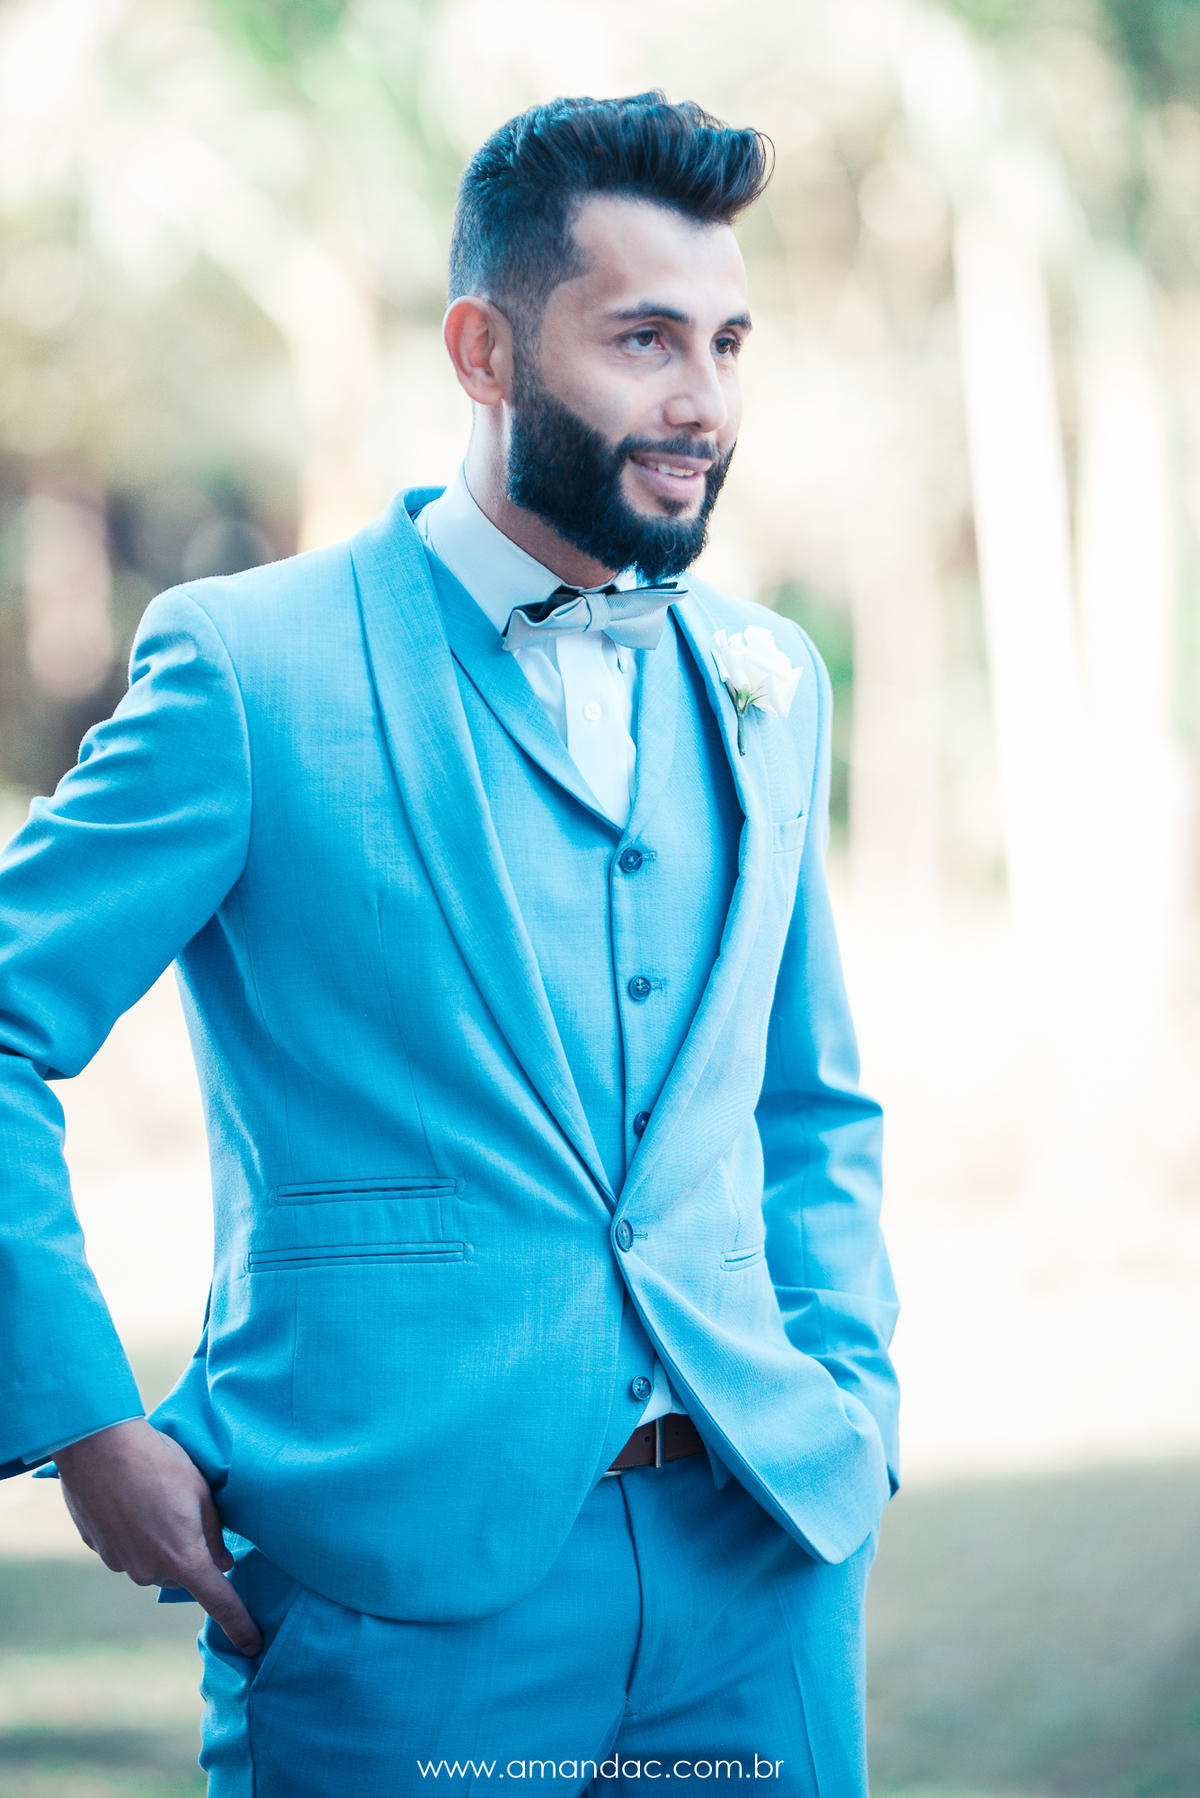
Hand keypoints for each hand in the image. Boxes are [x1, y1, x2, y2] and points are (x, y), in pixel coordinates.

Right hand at [54, 1418, 262, 1654]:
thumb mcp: (202, 1492)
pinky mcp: (97, 1549)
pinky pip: (126, 1549)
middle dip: (190, 1552)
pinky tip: (129, 1499)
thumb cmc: (160, 1462)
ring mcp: (121, 1563)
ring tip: (154, 1496)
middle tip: (185, 1509)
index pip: (219, 1602)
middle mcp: (151, 1571)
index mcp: (185, 1558)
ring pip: (153, 1562)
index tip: (253, 1646)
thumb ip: (214, 1534)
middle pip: (182, 1573)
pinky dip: (132, 1532)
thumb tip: (223, 1563)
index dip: (239, 1625)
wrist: (99, 1446)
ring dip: (159, 1541)